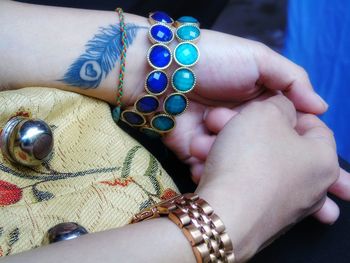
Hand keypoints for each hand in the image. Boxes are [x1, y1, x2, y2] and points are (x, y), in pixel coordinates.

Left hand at [162, 30, 327, 175]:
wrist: (163, 69)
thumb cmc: (213, 58)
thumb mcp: (260, 59)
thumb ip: (293, 80)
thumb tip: (320, 108)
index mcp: (258, 104)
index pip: (284, 128)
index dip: (294, 141)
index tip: (301, 154)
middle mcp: (240, 125)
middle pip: (261, 151)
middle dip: (263, 159)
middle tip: (259, 155)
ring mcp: (216, 140)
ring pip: (235, 163)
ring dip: (228, 157)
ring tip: (211, 131)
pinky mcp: (192, 151)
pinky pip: (207, 170)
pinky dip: (208, 169)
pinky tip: (204, 161)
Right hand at [194, 95, 340, 261]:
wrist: (223, 213)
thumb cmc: (250, 156)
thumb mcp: (265, 112)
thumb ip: (280, 103)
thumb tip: (282, 111)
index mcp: (323, 159)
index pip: (314, 125)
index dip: (285, 111)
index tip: (261, 108)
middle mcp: (312, 187)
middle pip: (280, 148)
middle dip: (248, 133)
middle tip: (225, 125)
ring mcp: (287, 208)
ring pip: (258, 168)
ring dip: (230, 153)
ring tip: (203, 146)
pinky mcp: (263, 222)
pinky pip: (246, 189)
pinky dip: (229, 176)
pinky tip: (206, 170)